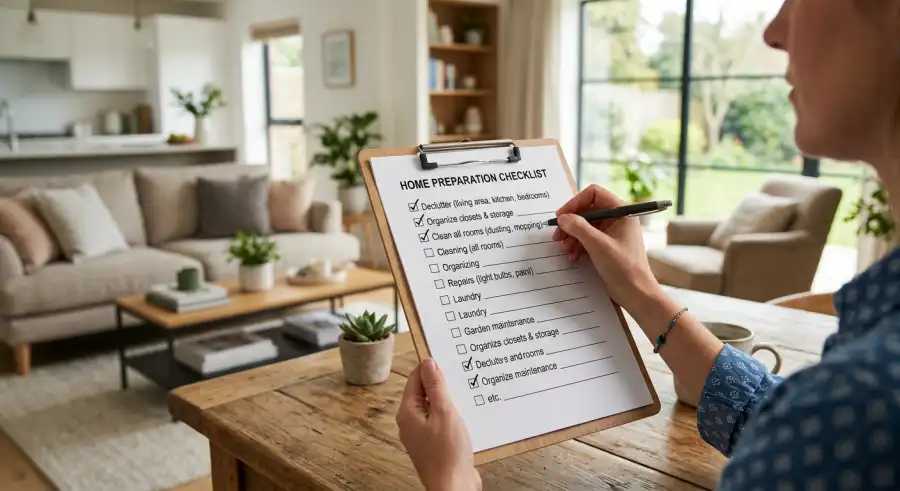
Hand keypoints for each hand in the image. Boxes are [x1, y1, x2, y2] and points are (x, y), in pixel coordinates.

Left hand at [397, 359, 480, 490]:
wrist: (454, 488)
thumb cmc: (448, 454)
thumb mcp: (444, 413)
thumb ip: (436, 387)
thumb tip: (428, 363)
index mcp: (408, 412)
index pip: (415, 379)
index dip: (431, 368)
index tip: (448, 358)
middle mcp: (411, 422)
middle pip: (424, 392)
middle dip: (441, 383)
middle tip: (460, 373)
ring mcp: (422, 434)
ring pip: (434, 407)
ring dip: (448, 399)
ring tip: (466, 391)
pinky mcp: (434, 444)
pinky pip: (441, 421)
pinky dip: (452, 414)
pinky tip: (466, 412)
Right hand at [552, 185, 660, 312]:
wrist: (636, 294)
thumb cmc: (624, 268)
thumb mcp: (598, 245)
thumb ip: (579, 228)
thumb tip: (562, 218)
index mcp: (622, 211)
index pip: (594, 194)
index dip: (575, 203)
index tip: (561, 217)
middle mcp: (618, 218)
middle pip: (587, 210)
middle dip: (571, 223)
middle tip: (557, 236)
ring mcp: (612, 232)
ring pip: (585, 225)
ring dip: (572, 236)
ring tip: (565, 250)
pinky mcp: (607, 245)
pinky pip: (588, 238)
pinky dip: (578, 245)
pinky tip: (572, 257)